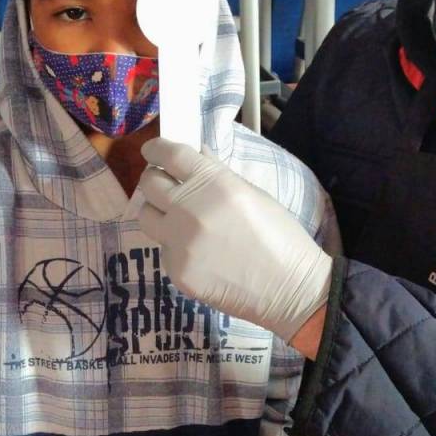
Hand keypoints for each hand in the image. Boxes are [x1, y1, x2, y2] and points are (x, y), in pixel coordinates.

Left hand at [138, 138, 332, 342]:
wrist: (288, 287)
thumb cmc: (280, 235)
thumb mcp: (252, 193)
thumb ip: (218, 172)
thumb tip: (197, 154)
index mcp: (213, 183)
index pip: (169, 155)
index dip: (156, 149)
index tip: (152, 151)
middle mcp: (189, 209)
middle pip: (149, 183)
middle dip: (154, 179)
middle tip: (165, 184)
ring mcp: (180, 242)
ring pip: (147, 216)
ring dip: (157, 211)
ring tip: (177, 218)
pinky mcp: (177, 271)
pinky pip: (164, 249)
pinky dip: (176, 245)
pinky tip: (200, 253)